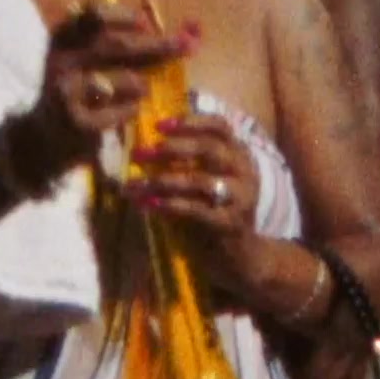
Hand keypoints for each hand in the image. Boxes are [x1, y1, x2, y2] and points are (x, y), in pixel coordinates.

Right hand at [18, 2, 188, 179]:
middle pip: (117, 45)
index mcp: (63, 39)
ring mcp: (68, 93)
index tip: (145, 23)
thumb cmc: (79, 91)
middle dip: (157, 44)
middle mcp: (61, 61)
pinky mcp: (80, 123)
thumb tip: (187, 32)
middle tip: (185, 46)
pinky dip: (133, 109)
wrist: (44, 138)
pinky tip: (125, 112)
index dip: (124, 16)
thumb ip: (127, 43)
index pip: (94, 14)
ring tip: (138, 91)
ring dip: (142, 84)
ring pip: (128, 80)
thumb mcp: (88, 61)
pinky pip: (126, 110)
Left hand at [122, 113, 262, 289]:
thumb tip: (148, 142)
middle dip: (171, 148)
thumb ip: (190, 160)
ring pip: (198, 180)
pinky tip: (149, 204)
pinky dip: (169, 205)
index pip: (219, 127)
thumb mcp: (210, 179)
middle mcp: (244, 172)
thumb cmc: (216, 211)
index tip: (159, 125)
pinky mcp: (229, 223)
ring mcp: (240, 198)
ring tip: (135, 184)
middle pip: (209, 148)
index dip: (190, 122)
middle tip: (139, 153)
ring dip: (162, 180)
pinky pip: (195, 209)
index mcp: (239, 154)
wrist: (241, 255)